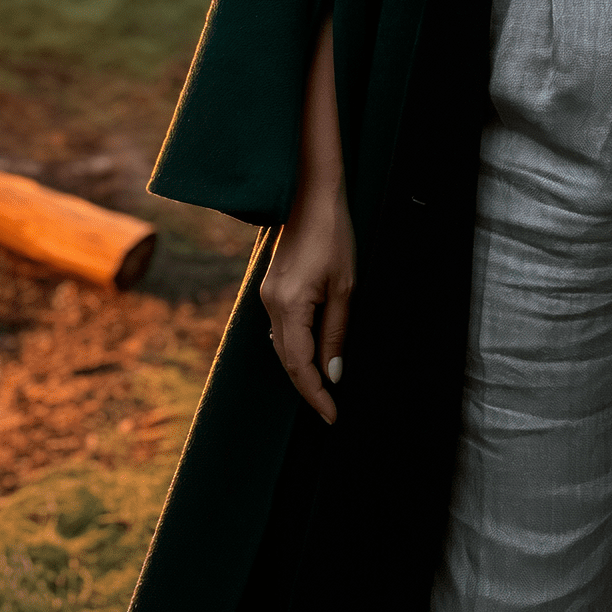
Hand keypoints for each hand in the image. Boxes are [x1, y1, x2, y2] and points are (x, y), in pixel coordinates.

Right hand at [261, 178, 355, 424]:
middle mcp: (271, 303)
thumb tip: (333, 374)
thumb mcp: (345, 287)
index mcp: (289, 304)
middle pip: (287, 360)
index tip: (332, 416)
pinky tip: (311, 355)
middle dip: (308, 387)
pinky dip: (295, 347)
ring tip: (324, 389)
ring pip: (281, 346)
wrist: (312, 195)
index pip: (300, 365)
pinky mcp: (270, 288)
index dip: (315, 394)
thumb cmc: (334, 236)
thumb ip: (336, 333)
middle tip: (330, 410)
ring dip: (301, 368)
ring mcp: (267, 295)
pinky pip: (281, 328)